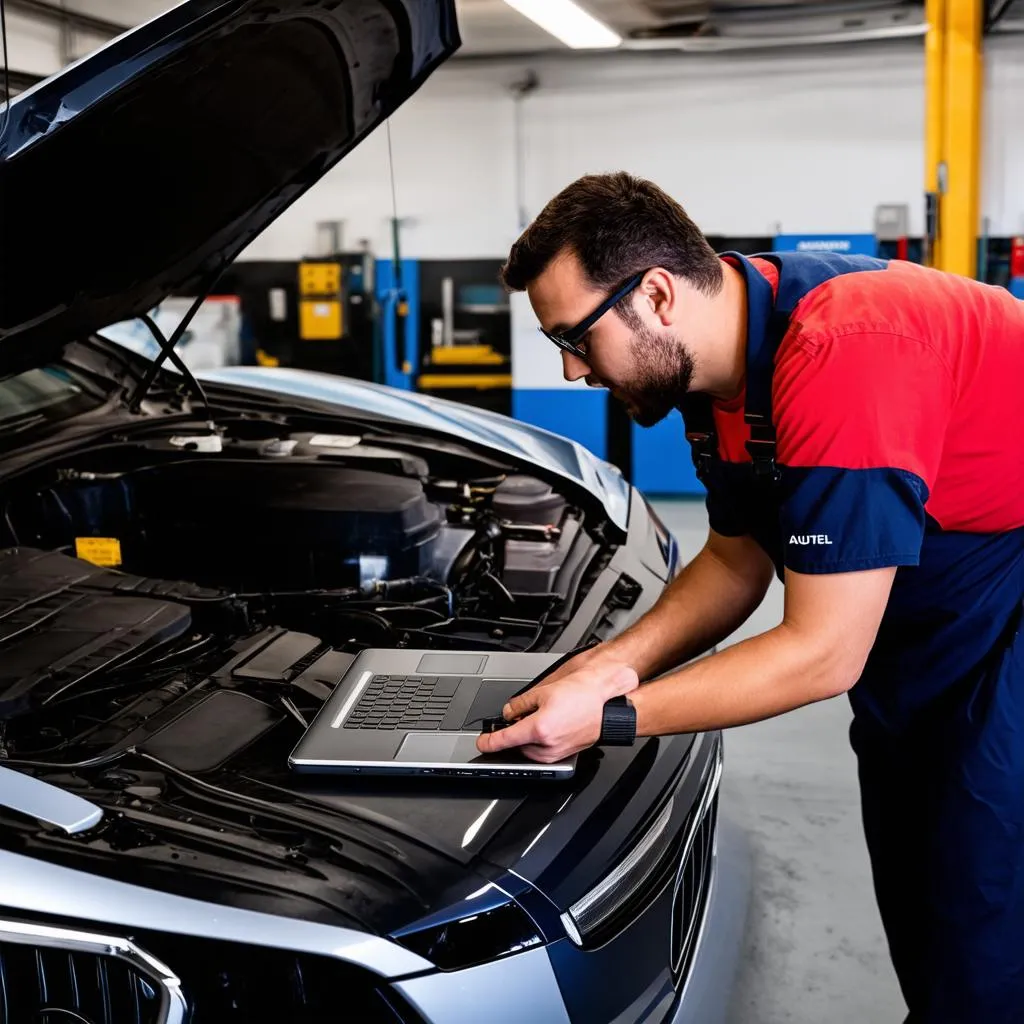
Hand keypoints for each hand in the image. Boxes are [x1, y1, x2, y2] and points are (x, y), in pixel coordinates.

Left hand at [475, 660, 638, 762]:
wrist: (605, 706)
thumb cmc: (581, 697)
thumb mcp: (542, 692)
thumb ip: (519, 704)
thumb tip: (508, 712)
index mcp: (538, 728)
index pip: (504, 739)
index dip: (488, 741)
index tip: (481, 741)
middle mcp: (546, 745)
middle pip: (516, 745)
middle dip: (512, 733)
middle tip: (519, 716)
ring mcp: (555, 753)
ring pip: (528, 750)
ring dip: (525, 738)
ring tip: (539, 717)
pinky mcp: (563, 755)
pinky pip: (541, 752)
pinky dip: (537, 742)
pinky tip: (547, 726)